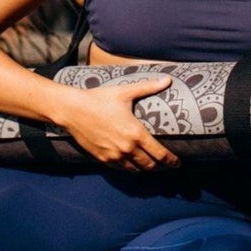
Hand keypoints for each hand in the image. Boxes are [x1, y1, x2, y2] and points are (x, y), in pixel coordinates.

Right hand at [57, 76, 179, 171]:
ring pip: (136, 170)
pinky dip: (129, 169)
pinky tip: (132, 165)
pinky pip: (120, 169)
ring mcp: (114, 155)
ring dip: (145, 169)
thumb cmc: (99, 98)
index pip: (159, 154)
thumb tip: (167, 80)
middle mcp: (127, 148)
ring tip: (151, 166)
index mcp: (136, 133)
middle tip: (167, 166)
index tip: (178, 164)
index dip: (171, 161)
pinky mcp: (103, 159)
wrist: (73, 110)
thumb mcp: (125, 92)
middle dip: (160, 167)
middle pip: (150, 165)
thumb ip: (148, 87)